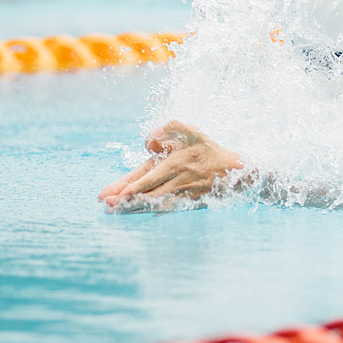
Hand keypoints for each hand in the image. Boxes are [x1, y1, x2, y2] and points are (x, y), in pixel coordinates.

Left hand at [98, 121, 243, 210]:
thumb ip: (170, 127)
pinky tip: (140, 214)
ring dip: (135, 207)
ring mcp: (182, 192)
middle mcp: (176, 178)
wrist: (234, 170)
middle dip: (126, 199)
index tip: (115, 193)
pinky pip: (168, 208)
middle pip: (147, 192)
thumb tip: (149, 139)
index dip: (131, 185)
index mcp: (174, 161)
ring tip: (116, 211)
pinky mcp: (188, 201)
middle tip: (107, 205)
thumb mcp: (191, 131)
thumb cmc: (209, 149)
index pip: (147, 175)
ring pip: (155, 202)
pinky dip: (152, 212)